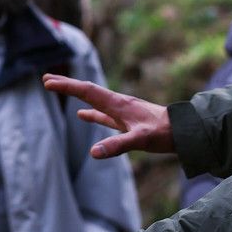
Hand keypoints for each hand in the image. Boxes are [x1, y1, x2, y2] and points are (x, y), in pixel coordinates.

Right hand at [44, 75, 172, 157]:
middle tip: (46, 78)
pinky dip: (90, 112)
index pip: (87, 91)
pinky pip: (102, 114)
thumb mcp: (140, 140)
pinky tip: (83, 115)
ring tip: (59, 90)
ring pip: (93, 100)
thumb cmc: (164, 133)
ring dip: (76, 95)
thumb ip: (117, 145)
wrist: (185, 131)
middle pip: (87, 91)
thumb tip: (92, 153)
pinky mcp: (127, 121)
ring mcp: (122, 112)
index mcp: (118, 104)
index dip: (67, 87)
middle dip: (67, 85)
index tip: (48, 81)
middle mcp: (118, 103)